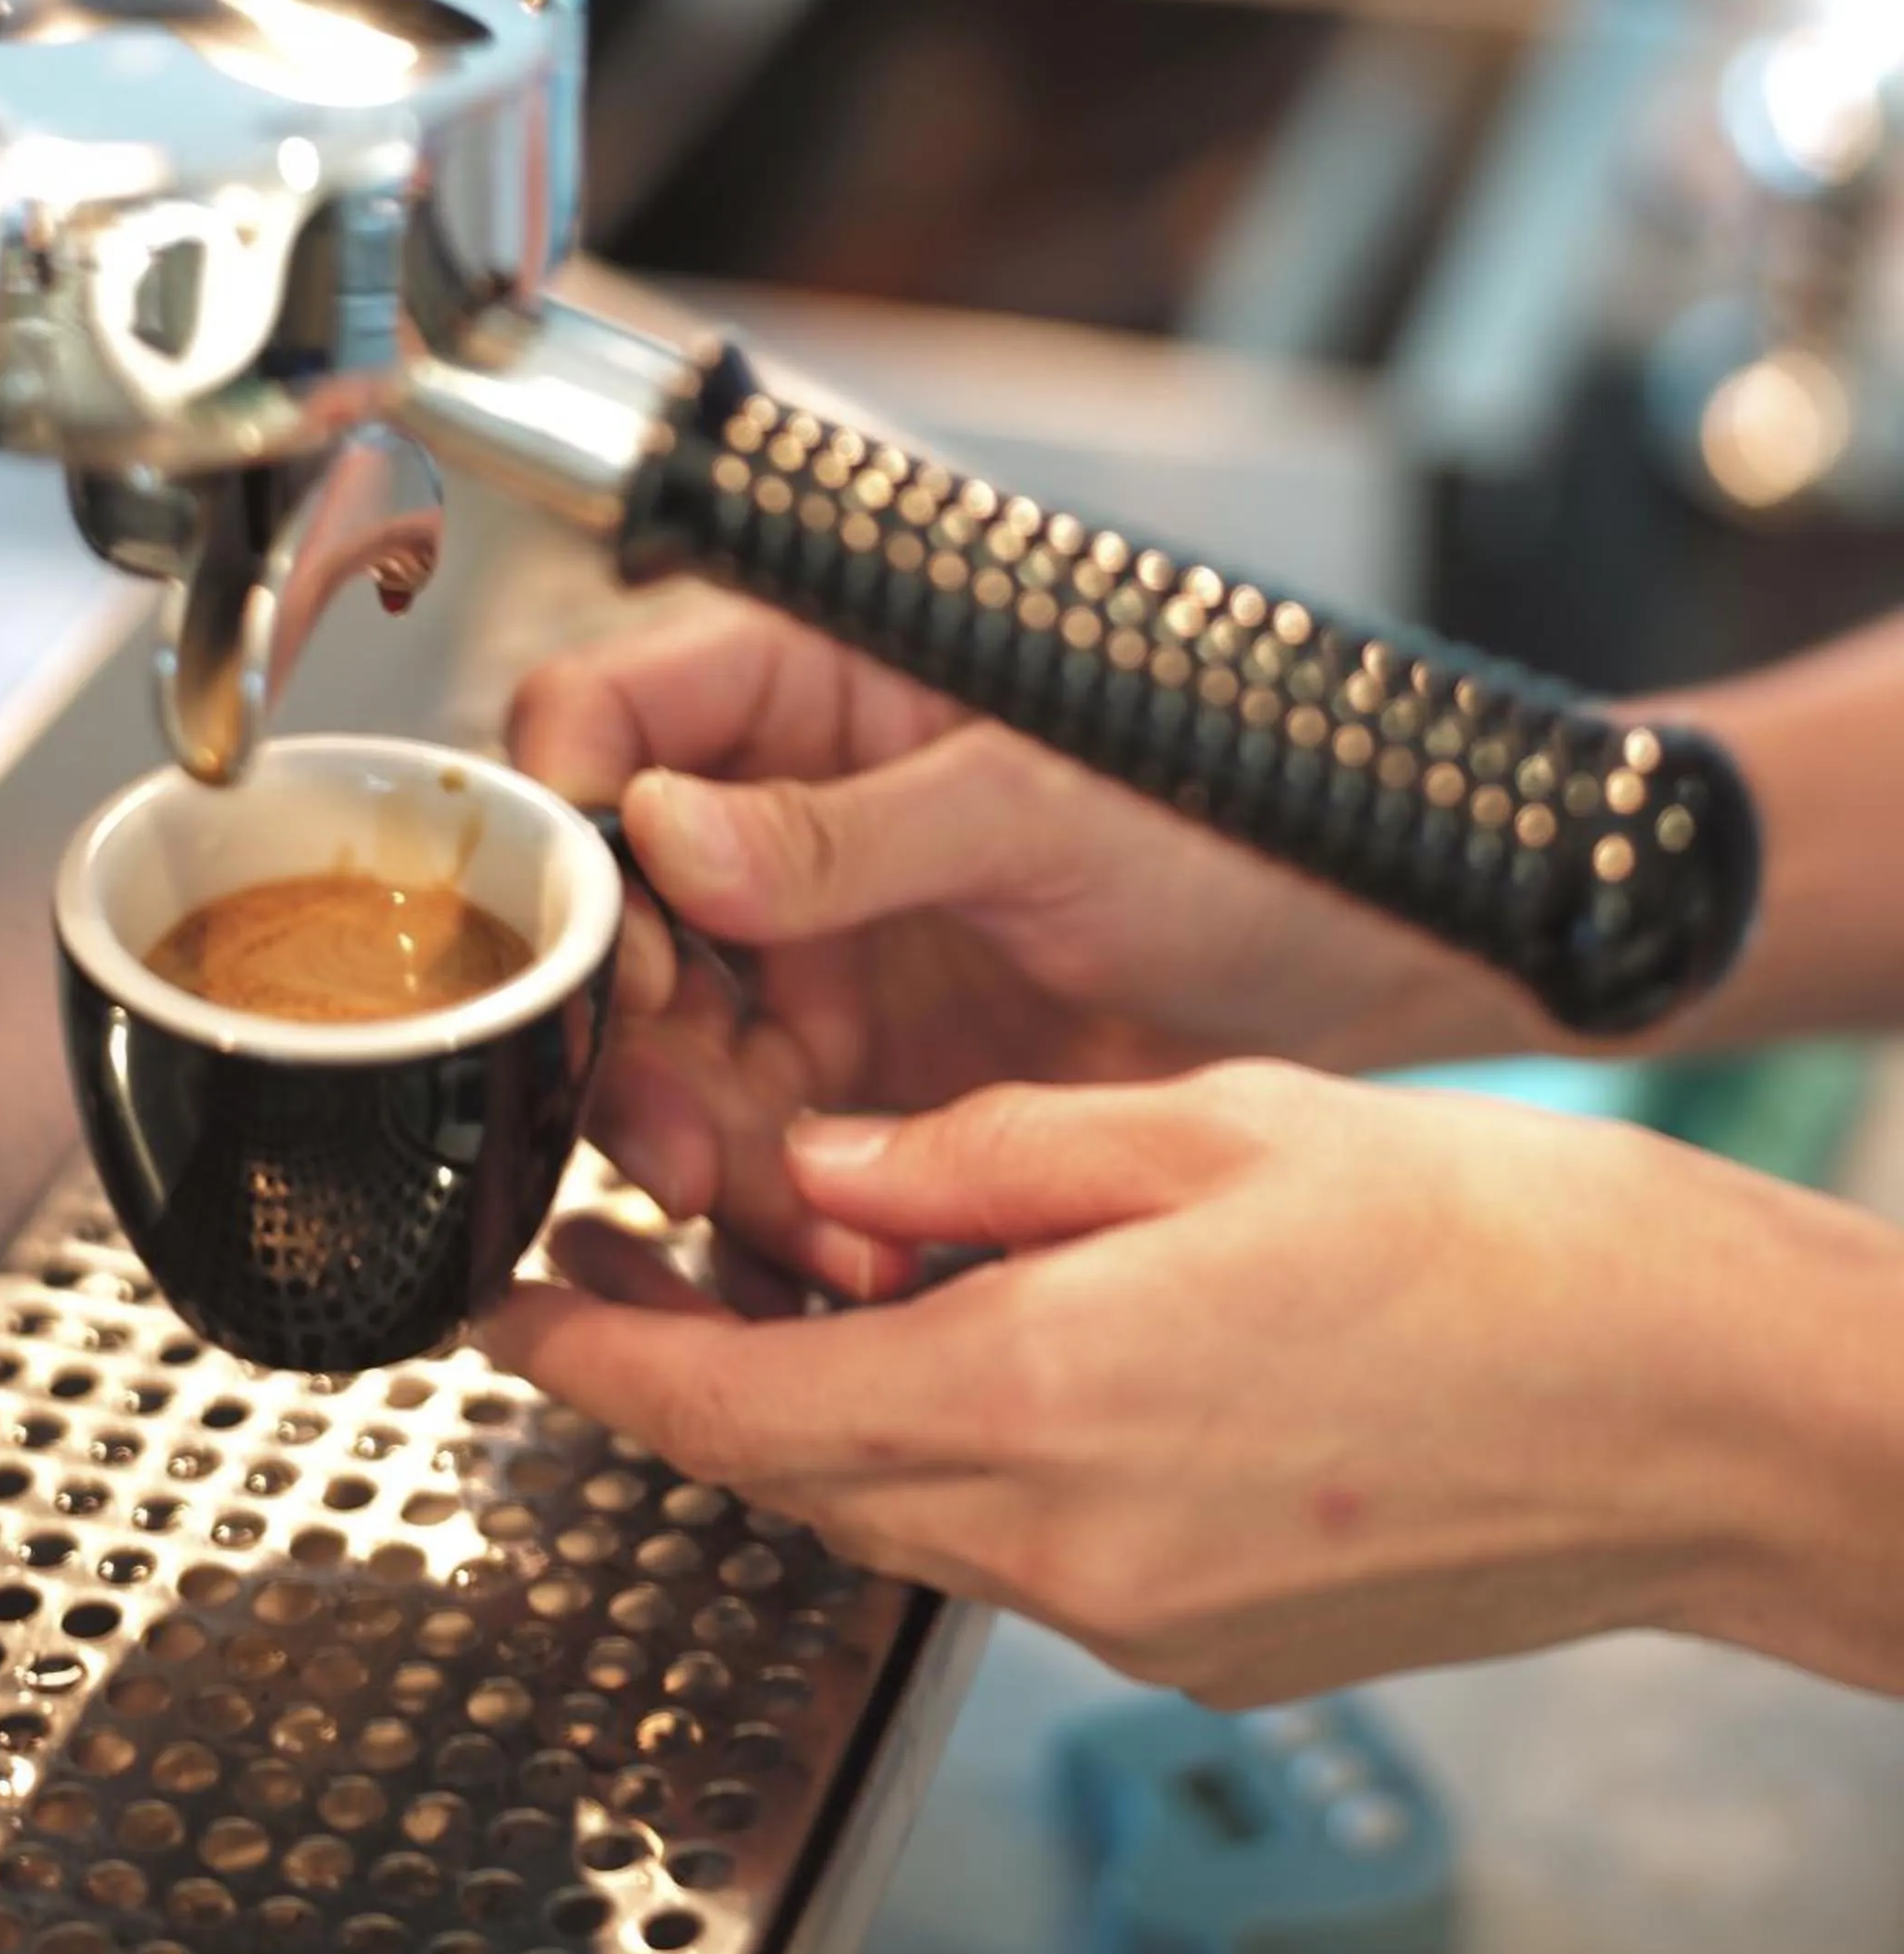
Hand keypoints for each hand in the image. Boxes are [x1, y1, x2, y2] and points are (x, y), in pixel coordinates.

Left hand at [483, 1061, 1903, 1705]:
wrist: (1690, 1405)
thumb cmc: (1483, 1238)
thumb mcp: (1208, 1129)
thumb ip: (986, 1157)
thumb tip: (829, 1173)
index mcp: (1052, 1394)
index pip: (744, 1406)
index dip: (597, 1368)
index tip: (503, 1321)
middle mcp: (1071, 1545)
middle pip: (803, 1470)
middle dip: (689, 1379)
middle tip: (617, 1267)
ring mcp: (1137, 1617)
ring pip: (901, 1510)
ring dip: (820, 1412)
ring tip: (789, 1285)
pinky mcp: (1201, 1642)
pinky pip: (1009, 1547)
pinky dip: (948, 1454)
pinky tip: (971, 1352)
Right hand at [510, 599, 1540, 1292]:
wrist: (1386, 952)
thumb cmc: (1251, 800)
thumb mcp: (1046, 800)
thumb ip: (849, 828)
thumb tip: (665, 833)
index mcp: (816, 690)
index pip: (607, 724)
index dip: (567, 831)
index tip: (598, 949)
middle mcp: (794, 822)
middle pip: (619, 927)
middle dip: (637, 1051)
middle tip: (685, 1148)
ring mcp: (830, 955)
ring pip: (681, 1061)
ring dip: (717, 1160)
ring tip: (814, 1231)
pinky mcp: (877, 1074)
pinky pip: (774, 1152)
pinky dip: (791, 1221)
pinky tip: (849, 1263)